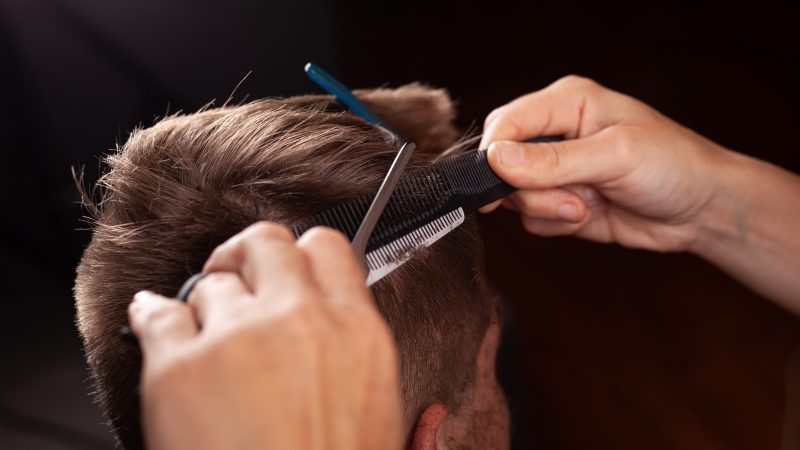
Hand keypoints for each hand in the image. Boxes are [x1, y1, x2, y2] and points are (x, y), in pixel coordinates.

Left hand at [128, 223, 402, 449]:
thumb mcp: (386, 447)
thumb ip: (415, 427)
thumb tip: (433, 418)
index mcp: (358, 336)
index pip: (327, 247)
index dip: (302, 254)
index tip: (288, 270)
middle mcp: (300, 322)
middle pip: (264, 242)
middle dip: (248, 257)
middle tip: (237, 276)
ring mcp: (236, 339)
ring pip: (208, 282)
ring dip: (204, 304)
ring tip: (201, 334)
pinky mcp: (178, 368)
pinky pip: (155, 312)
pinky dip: (151, 316)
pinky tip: (153, 322)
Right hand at [481, 75, 799, 308]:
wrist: (702, 211)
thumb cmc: (673, 166)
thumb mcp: (616, 156)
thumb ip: (554, 160)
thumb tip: (497, 159)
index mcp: (567, 103)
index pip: (506, 122)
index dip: (495, 154)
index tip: (498, 184)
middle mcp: (556, 133)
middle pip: (502, 162)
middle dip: (530, 189)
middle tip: (571, 198)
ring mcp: (556, 170)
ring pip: (516, 196)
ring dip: (550, 209)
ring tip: (589, 205)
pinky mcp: (559, 202)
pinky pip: (533, 220)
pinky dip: (558, 224)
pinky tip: (591, 214)